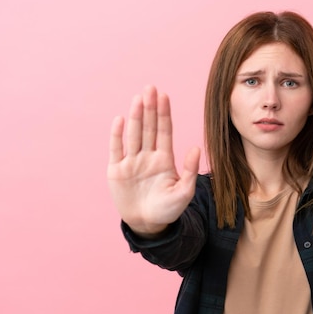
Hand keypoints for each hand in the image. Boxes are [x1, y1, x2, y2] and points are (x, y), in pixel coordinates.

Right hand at [107, 85, 199, 235]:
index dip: (164, 114)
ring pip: (134, 134)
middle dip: (150, 108)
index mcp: (164, 159)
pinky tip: (121, 119)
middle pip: (149, 128)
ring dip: (136, 116)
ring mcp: (132, 162)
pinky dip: (117, 135)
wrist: (147, 225)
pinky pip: (117, 149)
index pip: (164, 131)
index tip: (164, 96)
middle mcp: (148, 156)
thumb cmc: (168, 209)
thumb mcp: (183, 192)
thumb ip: (189, 171)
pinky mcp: (117, 170)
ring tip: (138, 99)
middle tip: (151, 88)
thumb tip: (195, 148)